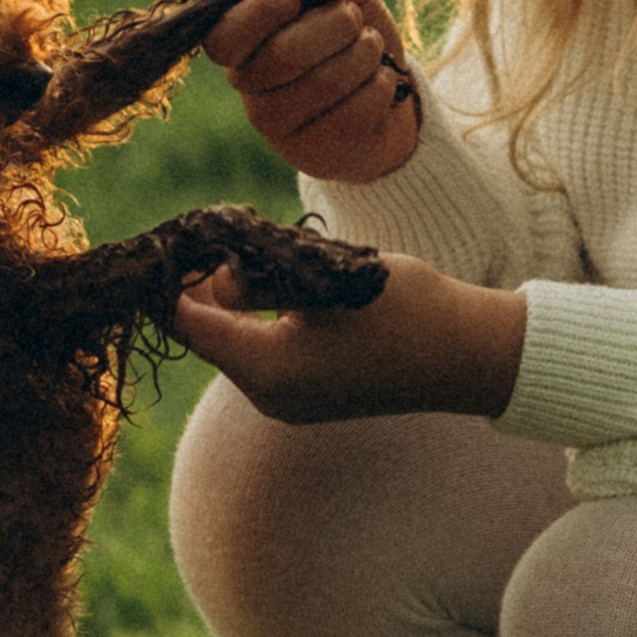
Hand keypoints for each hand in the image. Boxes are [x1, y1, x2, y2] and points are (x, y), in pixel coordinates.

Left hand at [172, 253, 527, 423]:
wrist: (466, 355)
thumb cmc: (403, 309)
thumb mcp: (324, 277)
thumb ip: (259, 275)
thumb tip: (211, 270)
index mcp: (266, 370)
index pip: (185, 323)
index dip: (170, 278)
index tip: (173, 236)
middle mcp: (268, 396)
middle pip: (207, 334)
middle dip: (206, 284)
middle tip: (222, 234)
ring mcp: (289, 402)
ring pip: (236, 341)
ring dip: (238, 299)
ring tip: (260, 252)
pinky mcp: (310, 397)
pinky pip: (265, 354)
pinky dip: (262, 318)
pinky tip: (286, 283)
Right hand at [203, 0, 420, 184]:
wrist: (392, 99)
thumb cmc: (355, 40)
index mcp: (244, 45)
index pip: (224, 37)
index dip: (257, 15)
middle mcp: (250, 88)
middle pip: (284, 53)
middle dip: (336, 25)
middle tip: (354, 20)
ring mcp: (279, 127)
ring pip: (325, 83)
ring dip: (365, 55)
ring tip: (372, 51)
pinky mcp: (314, 155)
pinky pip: (355, 112)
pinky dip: (382, 87)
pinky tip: (382, 84)